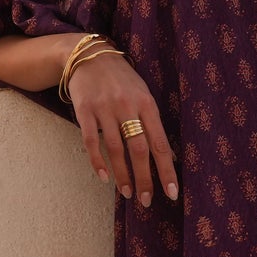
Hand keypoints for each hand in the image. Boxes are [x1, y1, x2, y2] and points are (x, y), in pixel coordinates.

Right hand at [67, 49, 178, 207]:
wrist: (89, 55)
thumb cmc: (122, 80)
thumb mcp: (143, 95)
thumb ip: (153, 124)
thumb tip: (168, 156)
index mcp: (147, 104)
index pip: (160, 143)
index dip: (167, 170)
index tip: (172, 193)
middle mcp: (127, 107)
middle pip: (139, 149)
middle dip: (145, 178)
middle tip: (147, 200)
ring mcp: (105, 108)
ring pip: (115, 149)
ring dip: (123, 175)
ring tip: (128, 194)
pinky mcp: (84, 110)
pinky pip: (91, 141)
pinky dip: (97, 162)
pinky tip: (104, 178)